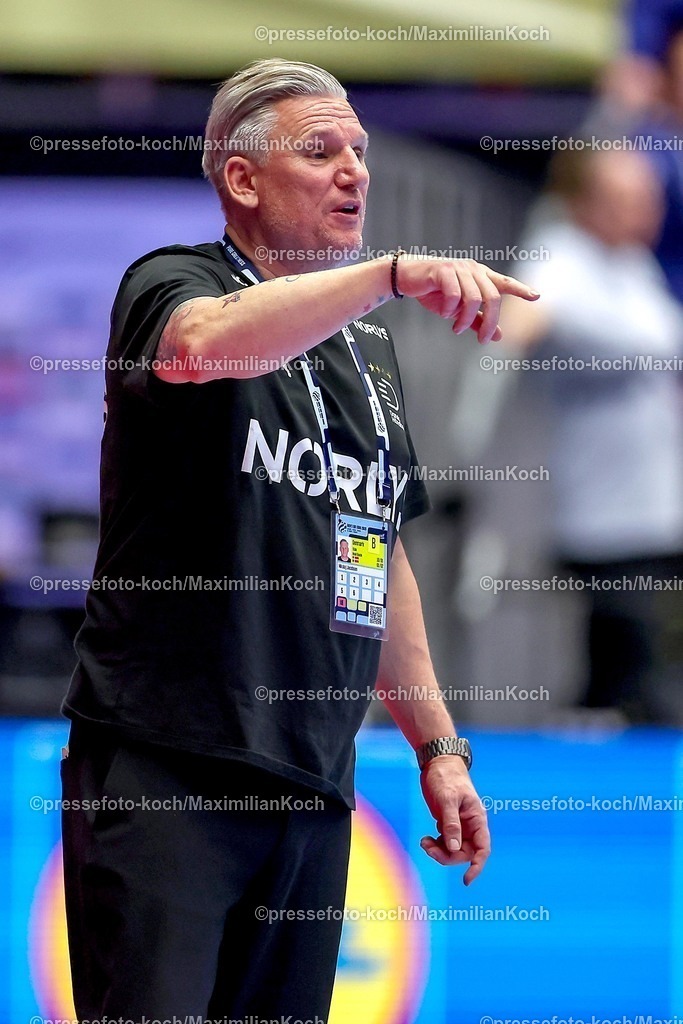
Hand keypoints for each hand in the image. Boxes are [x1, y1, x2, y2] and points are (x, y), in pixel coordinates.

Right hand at [394, 256, 538, 344]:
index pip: (504, 283)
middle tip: (482, 341)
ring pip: (473, 298)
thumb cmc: (434, 292)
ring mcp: (458, 268)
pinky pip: (454, 294)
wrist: (407, 279)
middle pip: (492, 298)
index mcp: (480, 276)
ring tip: (455, 329)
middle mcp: (473, 270)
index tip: (537, 296)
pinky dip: (450, 309)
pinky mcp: (443, 270)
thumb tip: (499, 335)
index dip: (521, 290)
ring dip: (465, 319)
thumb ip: (479, 320)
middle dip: (489, 322)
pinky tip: (443, 314)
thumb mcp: (458, 310)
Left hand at [419, 754, 490, 884]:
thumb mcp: (447, 799)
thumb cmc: (446, 777)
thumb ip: (451, 824)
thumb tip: (453, 848)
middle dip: (448, 856)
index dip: (477, 865)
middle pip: (465, 853)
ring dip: (439, 852)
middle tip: (428, 848)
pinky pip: (445, 843)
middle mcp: (470, 825)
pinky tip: (425, 840)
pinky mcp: (448, 823)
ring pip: (453, 850)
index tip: (467, 879)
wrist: (438, 763)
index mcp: (477, 819)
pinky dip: (436, 845)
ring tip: (424, 842)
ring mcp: (459, 825)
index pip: (482, 848)